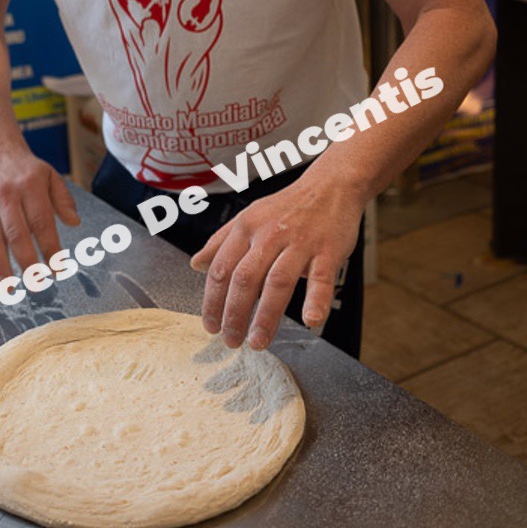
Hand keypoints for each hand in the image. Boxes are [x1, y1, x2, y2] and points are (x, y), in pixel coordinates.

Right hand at [0, 143, 79, 280]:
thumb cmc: (29, 170)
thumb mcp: (51, 176)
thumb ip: (63, 199)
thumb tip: (75, 223)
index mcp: (30, 187)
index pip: (42, 223)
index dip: (50, 248)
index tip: (58, 270)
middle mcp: (7, 196)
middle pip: (16, 234)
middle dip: (27, 263)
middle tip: (37, 285)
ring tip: (8, 290)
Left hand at [189, 176, 362, 349]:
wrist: (330, 186)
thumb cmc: (288, 206)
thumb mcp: (249, 217)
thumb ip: (221, 241)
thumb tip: (196, 264)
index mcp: (246, 227)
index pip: (221, 269)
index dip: (212, 301)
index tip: (211, 325)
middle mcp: (269, 234)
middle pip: (244, 279)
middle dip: (234, 314)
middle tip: (231, 340)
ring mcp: (299, 242)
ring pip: (277, 282)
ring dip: (266, 317)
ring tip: (257, 342)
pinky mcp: (328, 250)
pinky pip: (321, 278)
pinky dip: (316, 300)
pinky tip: (310, 320)